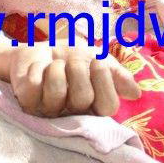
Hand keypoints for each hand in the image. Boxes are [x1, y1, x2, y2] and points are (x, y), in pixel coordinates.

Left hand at [8, 44, 140, 116]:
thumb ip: (118, 75)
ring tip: (54, 65)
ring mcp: (50, 111)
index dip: (104, 82)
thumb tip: (135, 93)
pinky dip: (38, 68)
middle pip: (83, 98)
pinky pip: (35, 85)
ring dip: (57, 68)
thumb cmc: (71, 57)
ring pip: (58, 92)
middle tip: (71, 61)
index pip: (108, 106)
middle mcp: (73, 114)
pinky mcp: (27, 104)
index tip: (97, 63)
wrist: (39, 48)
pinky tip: (38, 68)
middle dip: (78, 68)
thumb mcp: (98, 59)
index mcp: (94, 106)